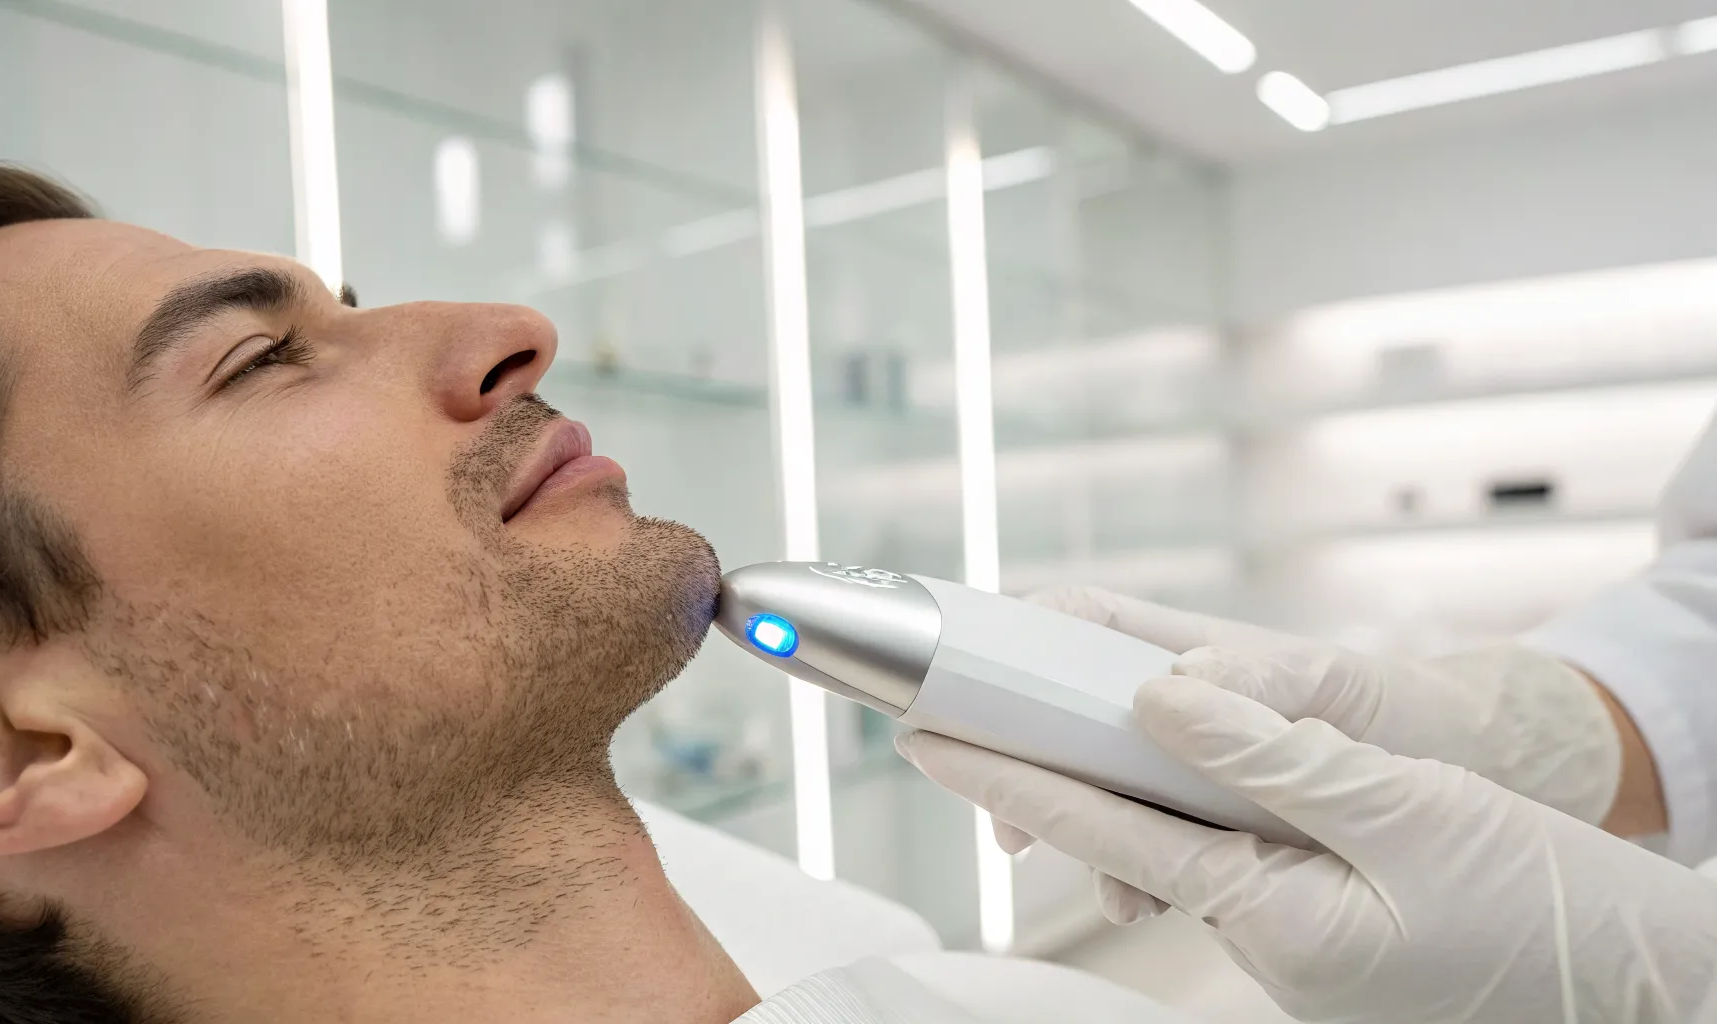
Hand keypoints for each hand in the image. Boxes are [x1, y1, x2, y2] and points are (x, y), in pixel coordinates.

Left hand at [897, 677, 1716, 1023]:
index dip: (1007, 774)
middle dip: (1046, 775)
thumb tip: (1155, 700)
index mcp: (1267, 916)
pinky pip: (1235, 858)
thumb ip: (1272, 755)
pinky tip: (1198, 759)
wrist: (1645, 989)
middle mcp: (1262, 938)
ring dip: (1130, 786)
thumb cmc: (1546, 910)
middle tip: (964, 718)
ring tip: (1079, 719)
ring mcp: (1292, 942)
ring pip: (1179, 844)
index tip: (927, 734)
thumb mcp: (1405, 810)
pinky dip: (1203, 807)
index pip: (1104, 826)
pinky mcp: (1322, 929)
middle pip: (1126, 833)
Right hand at [1028, 586, 1621, 824]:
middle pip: (1062, 714)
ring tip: (1089, 876)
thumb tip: (1178, 681)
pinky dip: (1132, 872)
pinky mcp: (1217, 823)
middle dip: (1021, 758)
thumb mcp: (1343, 687)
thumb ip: (1264, 683)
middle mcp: (1181, 705)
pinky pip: (1148, 843)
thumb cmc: (1414, 710)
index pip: (1076, 624)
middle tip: (1001, 812)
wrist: (1485, 776)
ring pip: (1097, 787)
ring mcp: (1193, 765)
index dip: (1014, 640)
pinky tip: (1139, 900)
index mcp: (1195, 650)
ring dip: (1074, 828)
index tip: (970, 679)